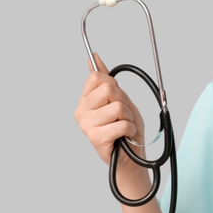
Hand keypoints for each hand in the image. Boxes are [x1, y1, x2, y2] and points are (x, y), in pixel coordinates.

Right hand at [74, 53, 145, 168]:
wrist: (131, 155)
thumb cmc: (125, 128)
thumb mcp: (119, 98)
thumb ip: (106, 79)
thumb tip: (94, 56)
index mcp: (85, 100)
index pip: (96, 77)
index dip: (113, 85)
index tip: (116, 98)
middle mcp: (81, 111)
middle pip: (108, 89)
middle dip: (123, 101)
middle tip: (122, 115)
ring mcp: (86, 125)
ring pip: (118, 107)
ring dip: (128, 117)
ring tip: (123, 126)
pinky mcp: (96, 138)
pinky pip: (122, 124)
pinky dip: (130, 129)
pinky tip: (124, 136)